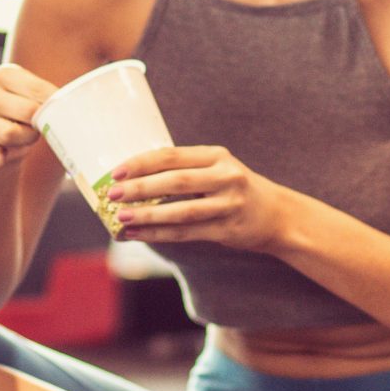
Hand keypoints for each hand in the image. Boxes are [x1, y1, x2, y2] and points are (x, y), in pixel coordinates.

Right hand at [0, 62, 57, 174]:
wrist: (7, 150)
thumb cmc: (31, 120)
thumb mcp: (41, 100)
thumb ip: (56, 96)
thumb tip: (83, 101)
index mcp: (4, 75)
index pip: (38, 89)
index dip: (54, 104)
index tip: (58, 111)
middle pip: (29, 111)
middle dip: (41, 124)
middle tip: (40, 127)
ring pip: (9, 134)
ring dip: (26, 142)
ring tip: (27, 141)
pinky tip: (5, 157)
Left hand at [106, 145, 290, 251]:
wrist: (276, 214)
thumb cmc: (233, 188)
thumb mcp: (216, 169)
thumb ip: (184, 169)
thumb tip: (132, 178)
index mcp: (216, 156)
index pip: (171, 156)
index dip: (141, 163)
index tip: (116, 172)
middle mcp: (225, 177)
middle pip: (175, 181)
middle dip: (140, 188)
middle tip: (113, 195)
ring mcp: (228, 204)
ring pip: (181, 211)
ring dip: (148, 216)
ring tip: (122, 218)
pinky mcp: (227, 229)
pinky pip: (187, 232)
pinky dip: (159, 234)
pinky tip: (138, 234)